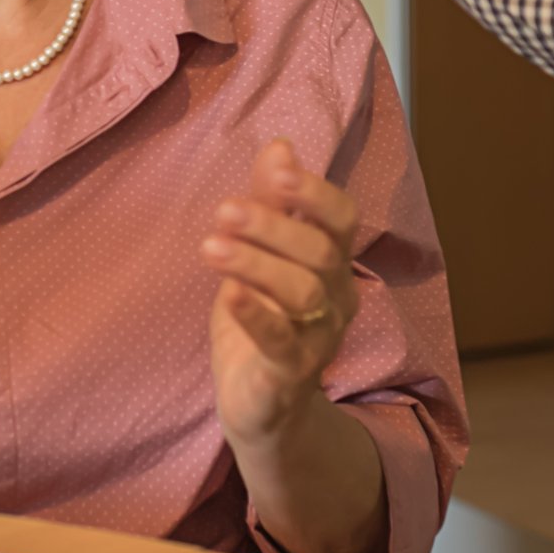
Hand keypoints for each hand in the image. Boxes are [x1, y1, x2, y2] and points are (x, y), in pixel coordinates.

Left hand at [204, 139, 360, 449]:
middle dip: (272, 226)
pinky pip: (281, 341)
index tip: (278, 171)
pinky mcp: (289, 374)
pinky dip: (255, 314)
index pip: (342, 219)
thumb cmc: (263, 322)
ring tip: (211, 245)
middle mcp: (337, 299)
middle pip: (319, 253)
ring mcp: (318, 338)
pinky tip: (228, 293)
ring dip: (256, 263)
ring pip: (303, 292)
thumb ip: (271, 205)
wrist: (260, 407)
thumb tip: (280, 145)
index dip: (315, 193)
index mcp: (333, 264)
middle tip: (224, 209)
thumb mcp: (260, 256)